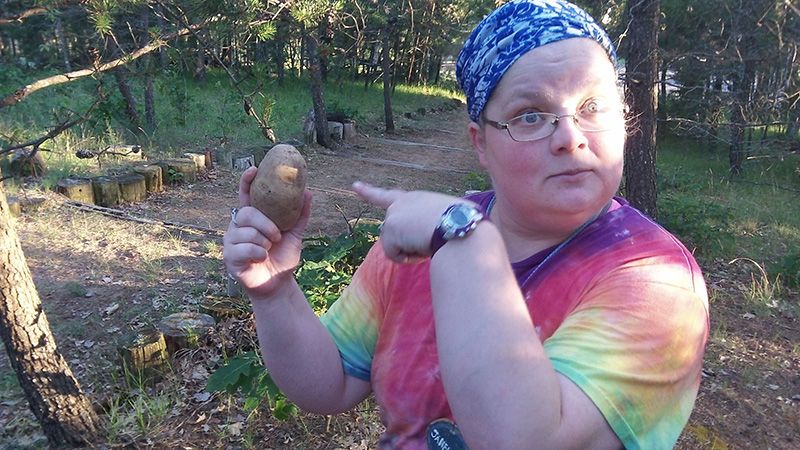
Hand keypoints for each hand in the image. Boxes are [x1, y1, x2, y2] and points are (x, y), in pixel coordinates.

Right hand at [223, 166, 312, 296]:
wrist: (278, 283)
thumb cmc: (283, 257)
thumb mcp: (295, 234)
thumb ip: (300, 215)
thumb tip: (309, 192)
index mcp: (253, 217)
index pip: (246, 194)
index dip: (247, 181)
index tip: (254, 169)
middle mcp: (238, 226)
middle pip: (248, 212)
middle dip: (265, 224)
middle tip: (277, 236)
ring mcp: (231, 240)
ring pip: (247, 232)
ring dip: (264, 242)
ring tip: (268, 250)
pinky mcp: (229, 256)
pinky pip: (245, 248)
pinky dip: (259, 253)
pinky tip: (261, 259)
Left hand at [353, 181, 470, 262]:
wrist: (460, 225)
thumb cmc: (463, 224)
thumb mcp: (446, 220)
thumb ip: (430, 226)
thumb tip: (427, 245)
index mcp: (416, 199)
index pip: (389, 196)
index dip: (370, 192)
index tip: (354, 186)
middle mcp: (402, 203)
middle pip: (394, 233)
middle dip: (401, 243)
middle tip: (427, 242)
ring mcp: (394, 214)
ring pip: (396, 246)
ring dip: (412, 251)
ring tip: (432, 242)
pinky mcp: (390, 228)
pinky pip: (394, 255)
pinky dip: (408, 258)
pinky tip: (423, 249)